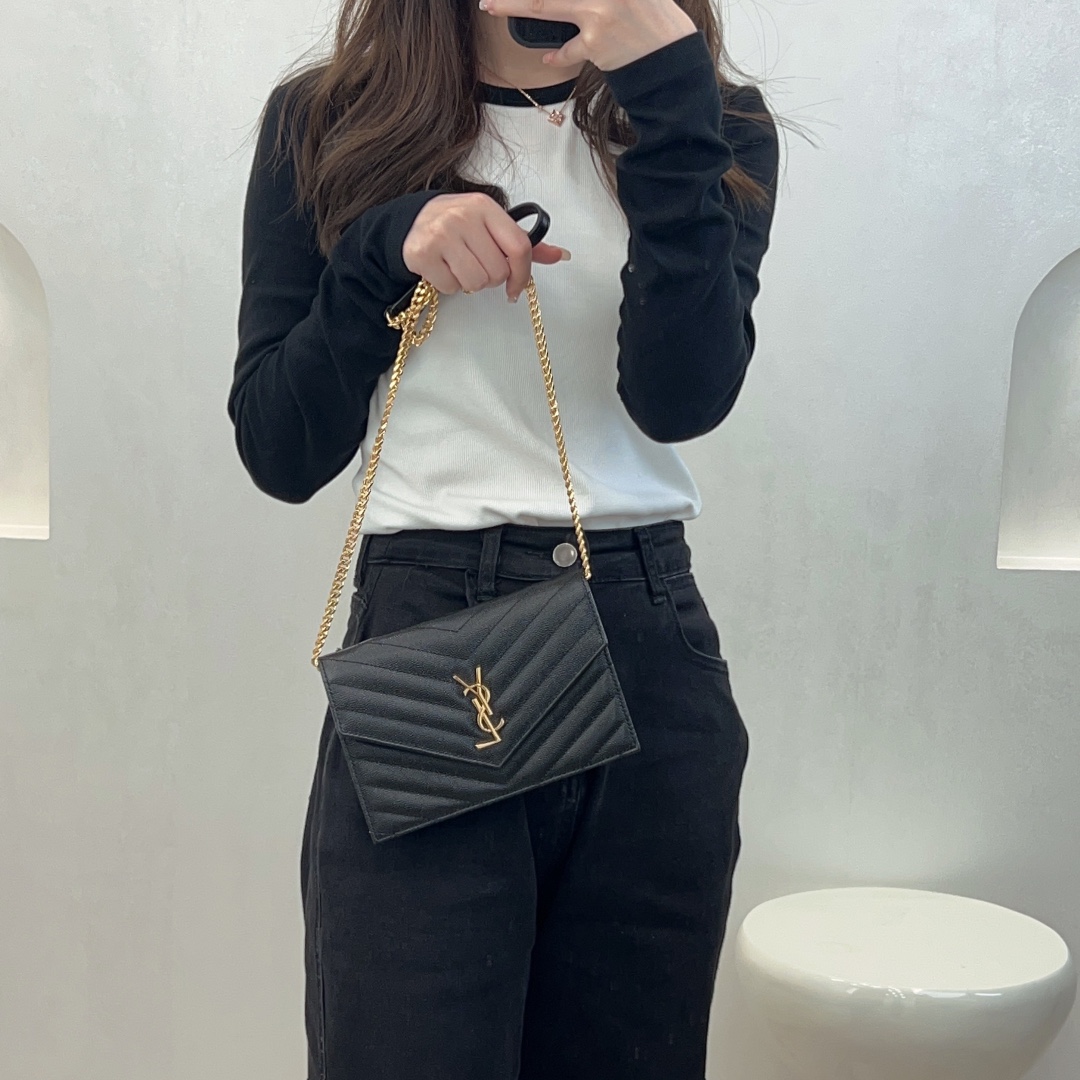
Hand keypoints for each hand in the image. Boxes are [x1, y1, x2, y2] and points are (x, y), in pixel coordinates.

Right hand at [402, 192, 569, 301]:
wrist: (412, 223)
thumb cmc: (459, 226)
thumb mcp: (492, 226)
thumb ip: (524, 243)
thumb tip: (561, 255)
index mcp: (485, 206)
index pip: (519, 247)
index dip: (523, 275)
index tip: (516, 288)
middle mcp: (463, 217)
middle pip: (497, 272)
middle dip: (490, 277)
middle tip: (477, 265)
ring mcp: (441, 235)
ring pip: (476, 283)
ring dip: (471, 283)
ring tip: (460, 267)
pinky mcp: (422, 254)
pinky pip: (451, 287)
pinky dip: (450, 285)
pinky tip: (444, 269)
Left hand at [478, 0, 696, 71]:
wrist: (671, 54)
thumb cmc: (651, 17)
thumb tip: (560, 2)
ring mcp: (598, 11)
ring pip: (543, 5)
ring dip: (512, 4)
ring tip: (491, 4)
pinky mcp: (596, 42)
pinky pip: (566, 50)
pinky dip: (555, 56)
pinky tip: (546, 57)